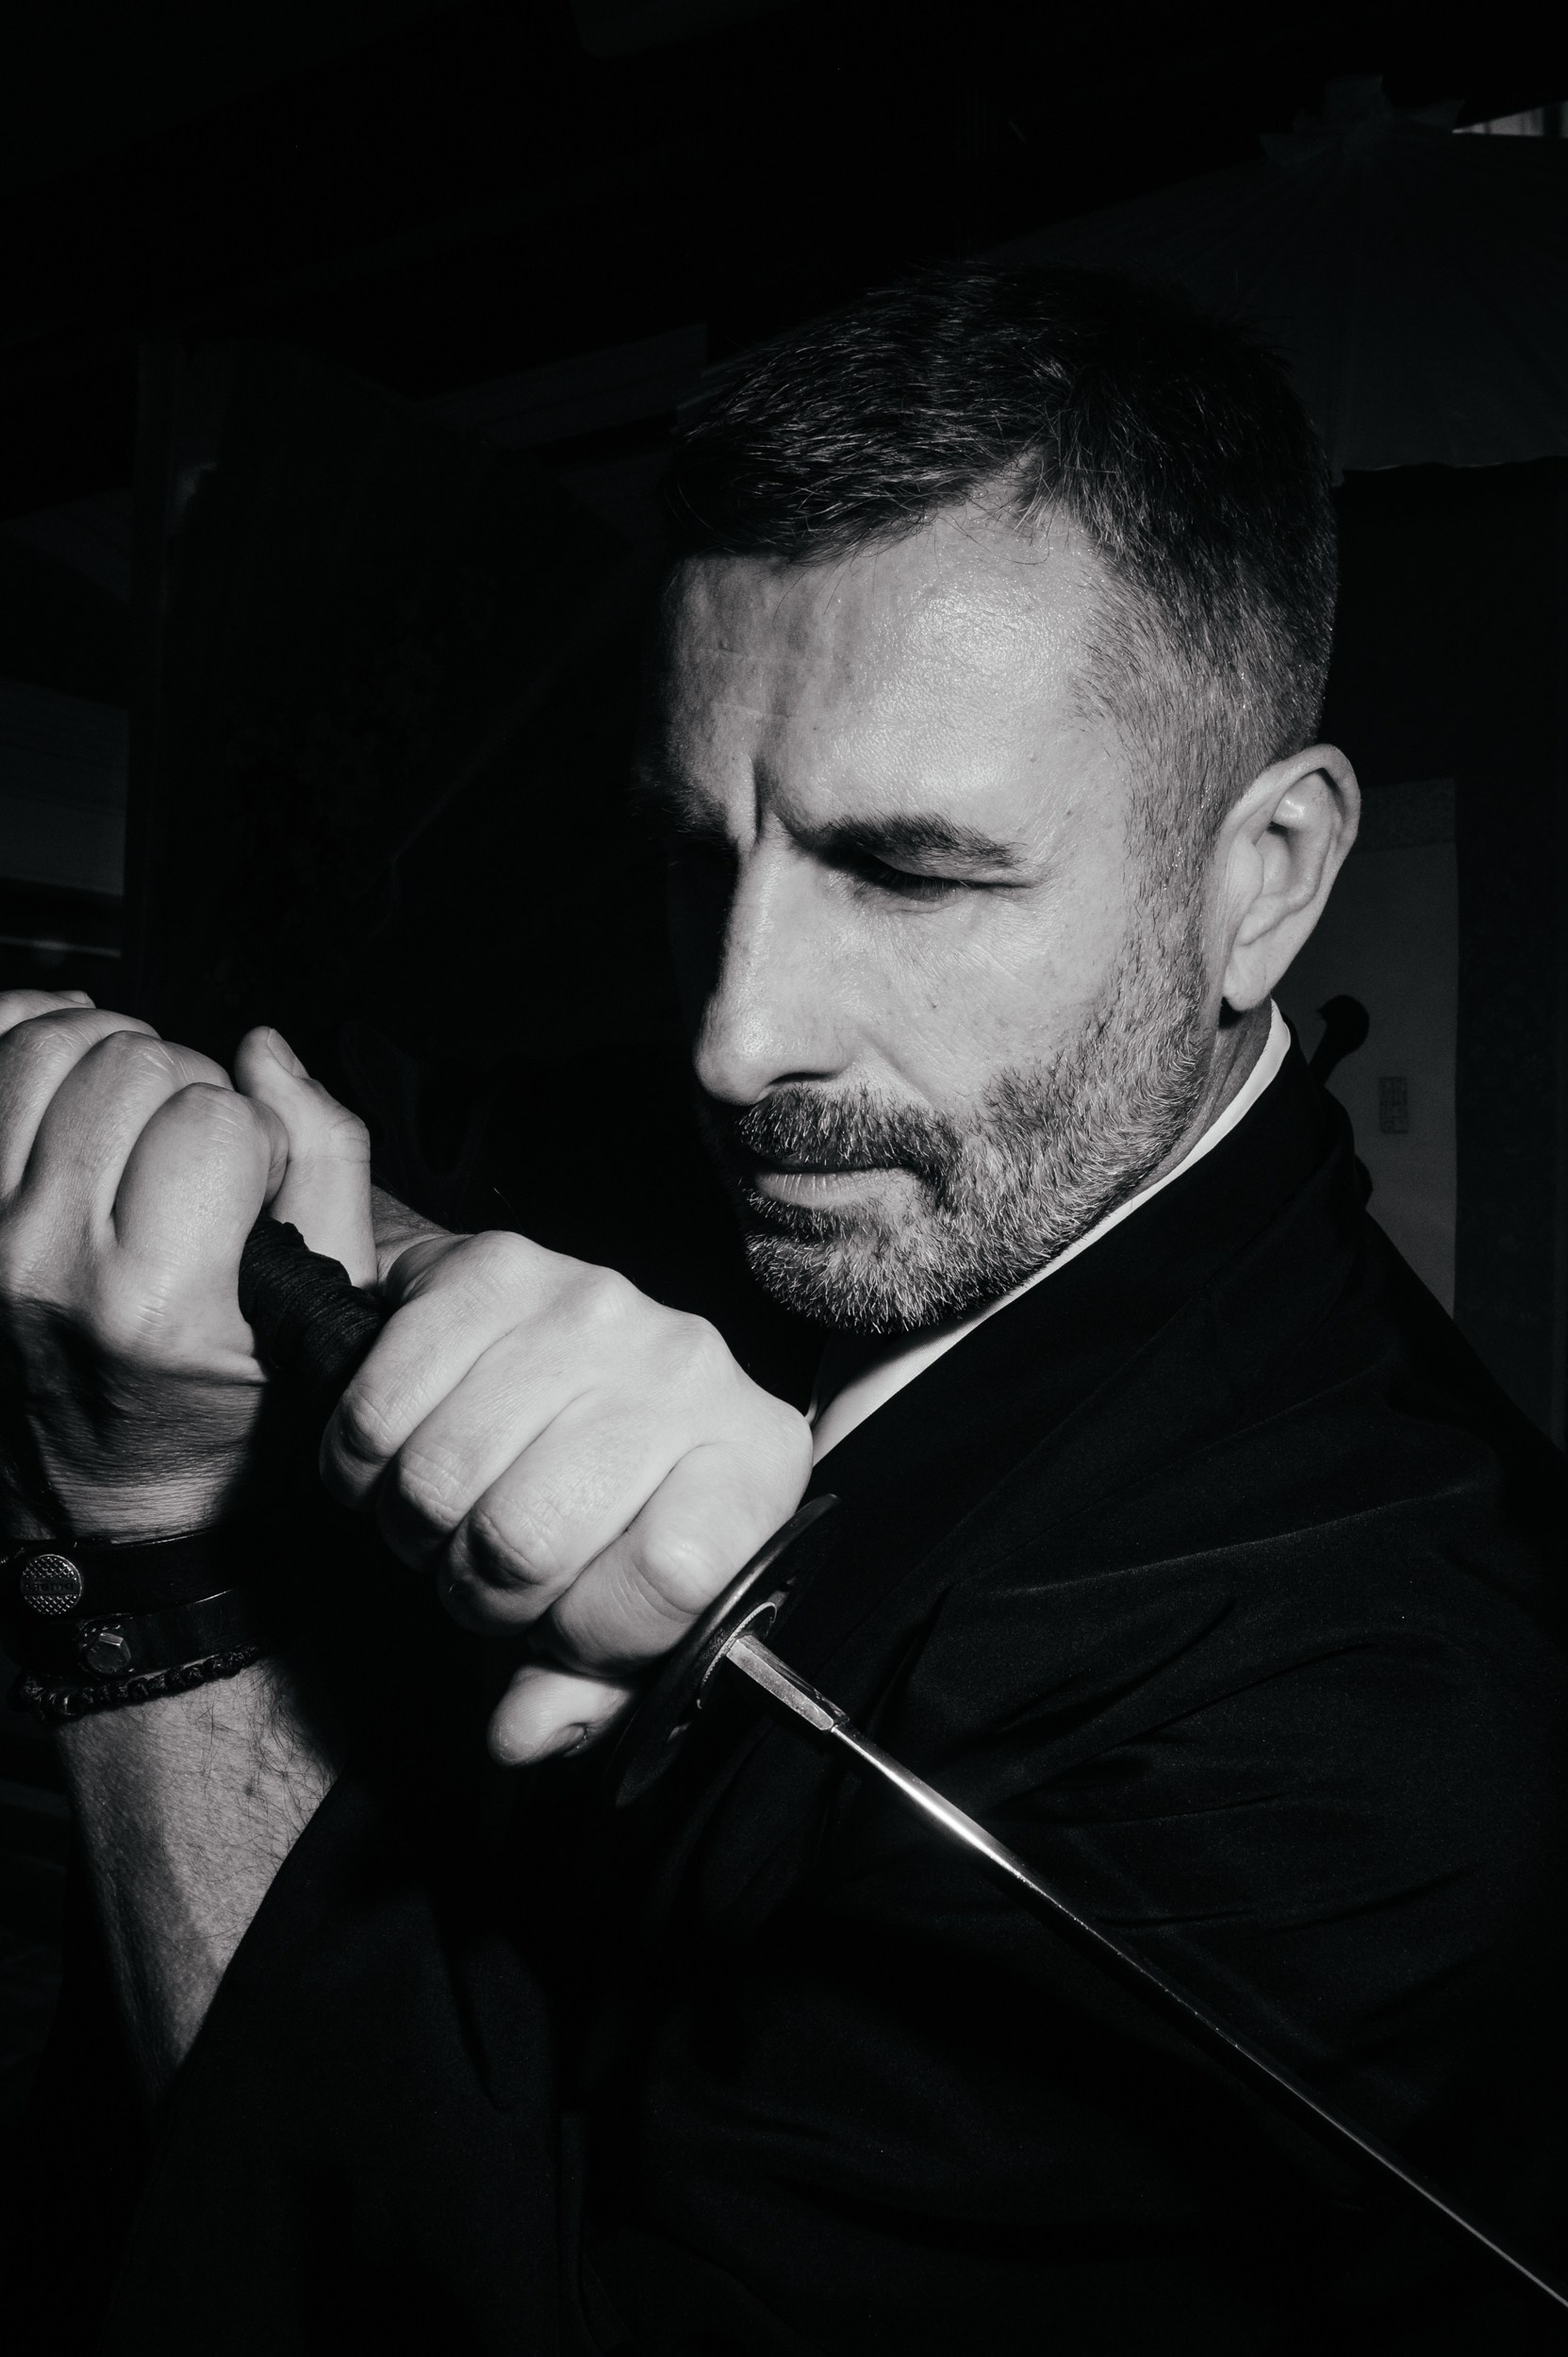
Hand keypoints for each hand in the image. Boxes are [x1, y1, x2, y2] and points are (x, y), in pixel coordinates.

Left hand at [0, 992, 283, 1538]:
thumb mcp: (316, 1312)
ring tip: (136, 1117)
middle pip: (128, 1063)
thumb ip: (324, 1164)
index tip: (253, 1187)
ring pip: (44, 1043)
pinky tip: (66, 1068)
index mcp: (151, 1302)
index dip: (256, 1136)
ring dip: (107, 1058)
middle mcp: (42, 1265)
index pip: (215, 1114)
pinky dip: (24, 1034)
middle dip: (185, 1088)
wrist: (106, 1512)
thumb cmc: (219, 1427)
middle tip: (196, 1154)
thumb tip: (263, 1053)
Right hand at [238, 1029, 812, 1764]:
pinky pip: (381, 1410)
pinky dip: (362, 1463)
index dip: (594, 1633)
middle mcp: (690, 1366)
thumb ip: (590, 1688)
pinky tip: (401, 1457)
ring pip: (443, 1476)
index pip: (676, 1575)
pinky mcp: (497, 1267)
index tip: (563, 1630)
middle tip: (480, 1573)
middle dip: (479, 1590)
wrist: (556, 1341)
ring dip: (416, 1527)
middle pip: (530, 1535)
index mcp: (753, 1458)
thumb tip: (526, 1732)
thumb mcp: (626, 1606)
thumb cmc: (600, 1492)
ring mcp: (594, 1304)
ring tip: (445, 1515)